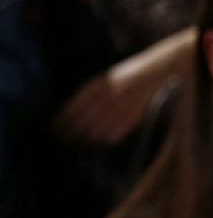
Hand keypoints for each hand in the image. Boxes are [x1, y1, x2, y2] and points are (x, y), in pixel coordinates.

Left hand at [55, 45, 179, 144]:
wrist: (153, 74)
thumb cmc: (126, 76)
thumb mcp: (103, 80)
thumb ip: (89, 95)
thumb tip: (71, 113)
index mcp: (95, 88)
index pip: (72, 110)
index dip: (61, 122)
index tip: (54, 128)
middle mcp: (105, 100)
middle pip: (81, 123)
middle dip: (69, 133)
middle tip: (62, 140)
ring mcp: (119, 110)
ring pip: (95, 131)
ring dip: (84, 139)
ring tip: (77, 144)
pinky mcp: (131, 119)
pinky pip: (113, 134)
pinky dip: (103, 140)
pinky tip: (98, 142)